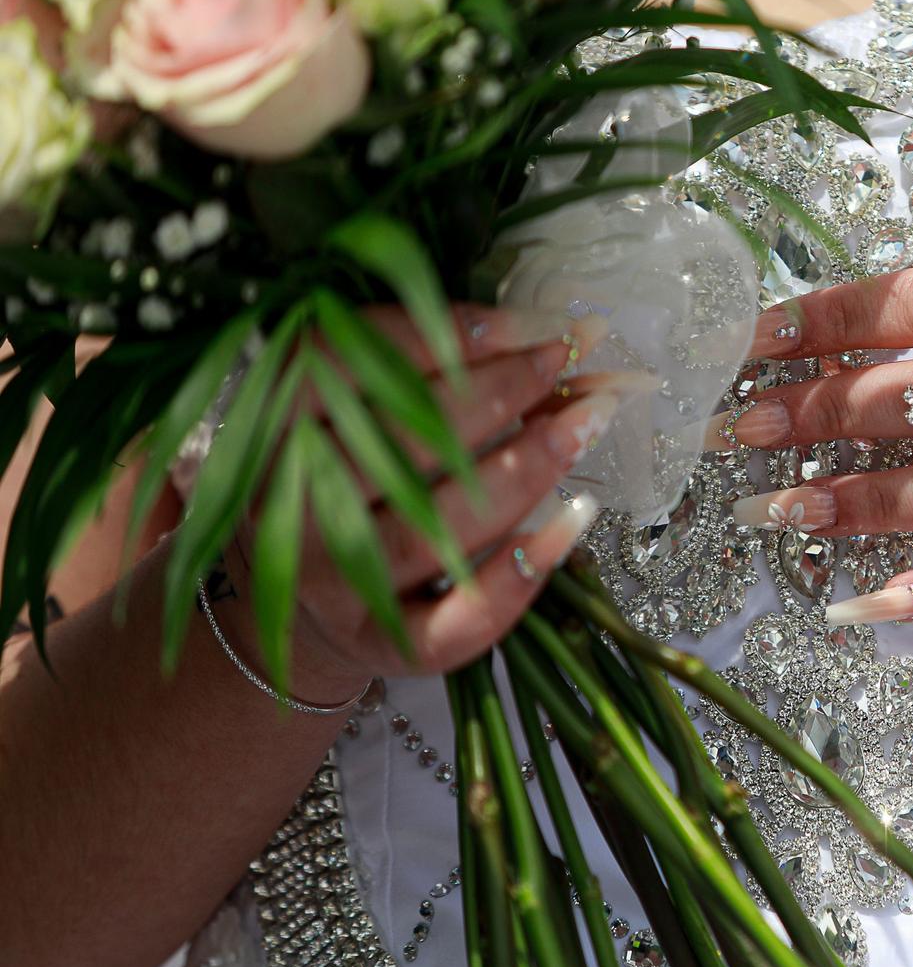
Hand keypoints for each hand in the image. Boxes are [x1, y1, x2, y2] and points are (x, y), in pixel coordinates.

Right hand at [207, 305, 647, 701]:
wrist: (292, 611)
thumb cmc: (339, 484)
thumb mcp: (350, 416)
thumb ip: (421, 372)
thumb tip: (546, 334)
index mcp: (271, 429)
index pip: (350, 365)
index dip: (443, 337)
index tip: (525, 322)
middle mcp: (293, 507)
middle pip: (400, 442)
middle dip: (499, 392)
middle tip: (571, 358)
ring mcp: (335, 584)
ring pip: (435, 526)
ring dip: (523, 470)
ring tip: (586, 422)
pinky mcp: (382, 645)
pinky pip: (457, 619)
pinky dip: (520, 573)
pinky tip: (574, 522)